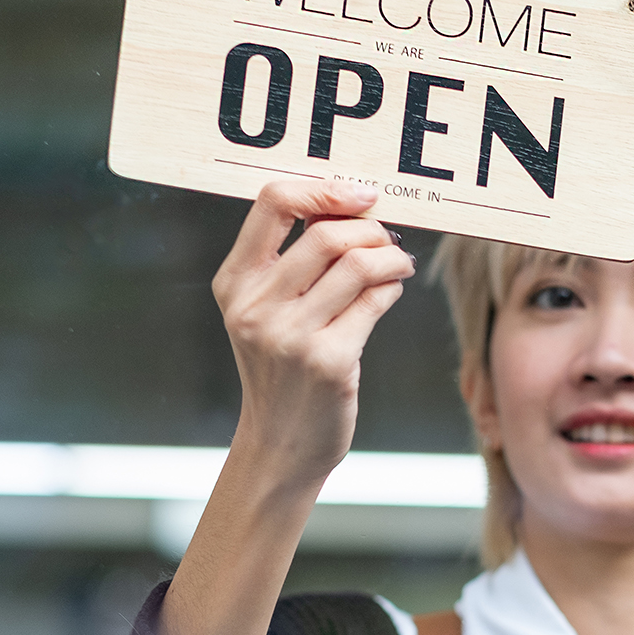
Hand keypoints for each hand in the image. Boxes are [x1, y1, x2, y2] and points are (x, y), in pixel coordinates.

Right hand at [212, 178, 414, 488]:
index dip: (322, 189)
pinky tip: (392, 290)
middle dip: (370, 229)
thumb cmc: (281, 372)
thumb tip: (349, 205)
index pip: (271, 202)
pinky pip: (375, 302)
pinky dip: (392, 288)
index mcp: (234, 284)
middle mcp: (256, 307)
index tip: (359, 195)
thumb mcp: (264, 314)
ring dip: (391, 256)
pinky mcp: (329, 362)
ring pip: (357, 265)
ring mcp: (292, 336)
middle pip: (327, 234)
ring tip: (399, 262)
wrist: (281, 446)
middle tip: (387, 238)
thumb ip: (291, 264)